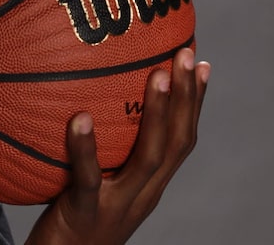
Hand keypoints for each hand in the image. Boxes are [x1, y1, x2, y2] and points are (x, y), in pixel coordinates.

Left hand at [25, 47, 209, 244]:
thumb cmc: (73, 219)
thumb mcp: (94, 181)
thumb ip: (103, 148)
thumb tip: (89, 97)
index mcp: (149, 186)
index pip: (182, 141)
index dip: (194, 103)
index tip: (200, 63)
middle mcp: (142, 195)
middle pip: (176, 144)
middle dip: (186, 97)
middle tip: (185, 54)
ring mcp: (117, 206)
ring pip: (148, 159)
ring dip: (157, 116)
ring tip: (157, 75)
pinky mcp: (84, 213)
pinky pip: (87, 178)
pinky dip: (86, 148)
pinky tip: (80, 118)